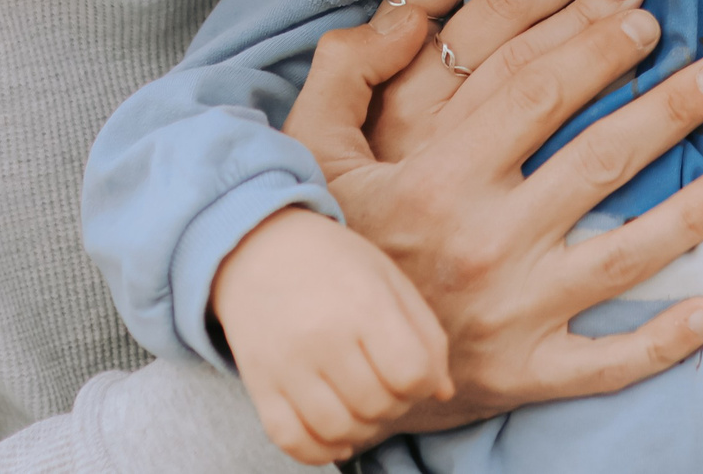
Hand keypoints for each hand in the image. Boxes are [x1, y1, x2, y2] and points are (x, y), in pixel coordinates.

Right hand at [211, 207, 451, 463]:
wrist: (259, 250)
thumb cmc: (336, 264)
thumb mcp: (390, 280)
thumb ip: (426, 335)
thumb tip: (444, 393)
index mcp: (364, 304)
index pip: (411, 373)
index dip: (424, 383)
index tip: (415, 372)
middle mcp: (323, 337)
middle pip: (378, 405)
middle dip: (396, 406)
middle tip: (388, 387)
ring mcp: (287, 365)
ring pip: (339, 430)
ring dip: (363, 432)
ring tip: (364, 408)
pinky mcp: (259, 385)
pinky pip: (292, 441)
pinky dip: (320, 452)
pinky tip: (335, 436)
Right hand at [280, 0, 702, 432]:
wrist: (319, 370)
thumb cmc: (331, 247)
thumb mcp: (314, 156)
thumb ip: (345, 76)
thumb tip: (399, 18)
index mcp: (437, 178)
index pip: (537, 91)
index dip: (598, 46)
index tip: (646, 18)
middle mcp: (483, 241)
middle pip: (602, 157)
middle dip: (674, 106)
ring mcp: (512, 312)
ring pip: (627, 251)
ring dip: (697, 209)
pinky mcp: (526, 374)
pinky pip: (610, 360)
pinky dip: (666, 339)